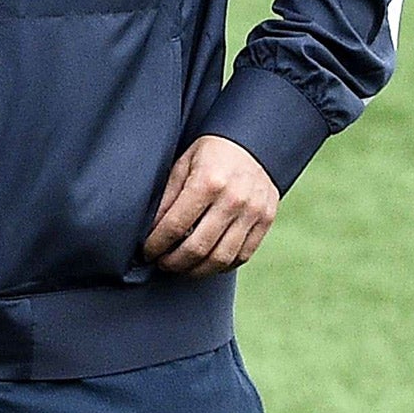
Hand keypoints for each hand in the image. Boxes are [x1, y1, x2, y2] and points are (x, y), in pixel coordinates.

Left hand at [142, 135, 279, 276]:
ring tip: (180, 268)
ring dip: (196, 270)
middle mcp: (233, 199)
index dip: (157, 244)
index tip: (147, 252)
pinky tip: (206, 264)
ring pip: (222, 258)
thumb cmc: (209, 154)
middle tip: (161, 263)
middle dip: (174, 262)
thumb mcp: (182, 165)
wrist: (252, 143)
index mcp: (208, 182)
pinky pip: (243, 255)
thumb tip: (151, 230)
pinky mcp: (266, 221)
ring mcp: (253, 212)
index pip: (175, 225)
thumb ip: (167, 197)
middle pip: (198, 247)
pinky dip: (222, 266)